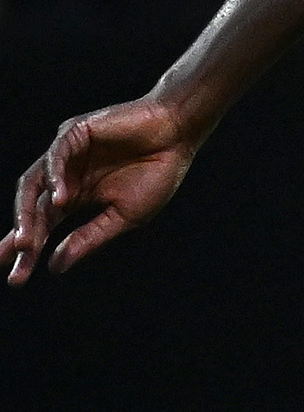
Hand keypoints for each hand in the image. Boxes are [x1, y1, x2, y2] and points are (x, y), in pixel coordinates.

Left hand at [4, 97, 203, 282]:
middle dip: (22, 236)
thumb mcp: (124, 216)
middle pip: (32, 209)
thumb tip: (55, 267)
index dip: (29, 251)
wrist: (179, 134)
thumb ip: (90, 238)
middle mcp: (64, 176)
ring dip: (27, 212)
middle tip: (16, 258)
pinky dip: (55, 177)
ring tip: (27, 240)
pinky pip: (55, 156)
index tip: (16, 279)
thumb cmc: (158, 173)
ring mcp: (65, 154)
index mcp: (76, 196)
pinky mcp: (74, 132)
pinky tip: (61, 199)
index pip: (44, 226)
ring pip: (33, 184)